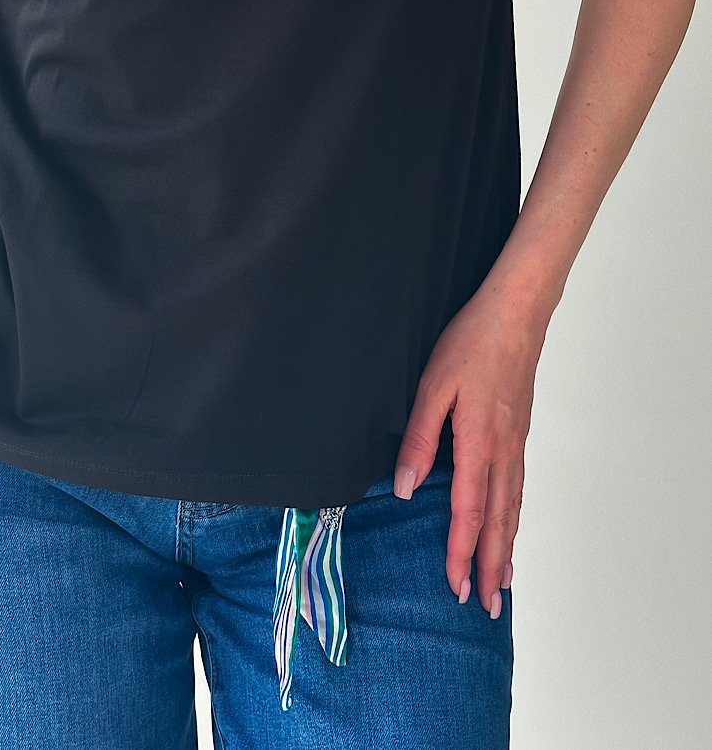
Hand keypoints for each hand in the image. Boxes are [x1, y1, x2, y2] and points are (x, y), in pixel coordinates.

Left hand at [392, 275, 550, 616]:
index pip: (467, 512)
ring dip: (506, 548)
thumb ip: (418, 438)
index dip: (460, 553)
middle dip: (489, 566)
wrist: (515, 314)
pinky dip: (515, 517)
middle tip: (487, 607)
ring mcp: (515, 443)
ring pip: (512, 507)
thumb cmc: (471, 343)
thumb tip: (403, 486)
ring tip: (503, 582)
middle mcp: (502, 451)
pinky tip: (511, 526)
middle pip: (497, 521)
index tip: (456, 587)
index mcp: (477, 443)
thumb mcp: (431, 385)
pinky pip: (518, 487)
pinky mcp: (519, 432)